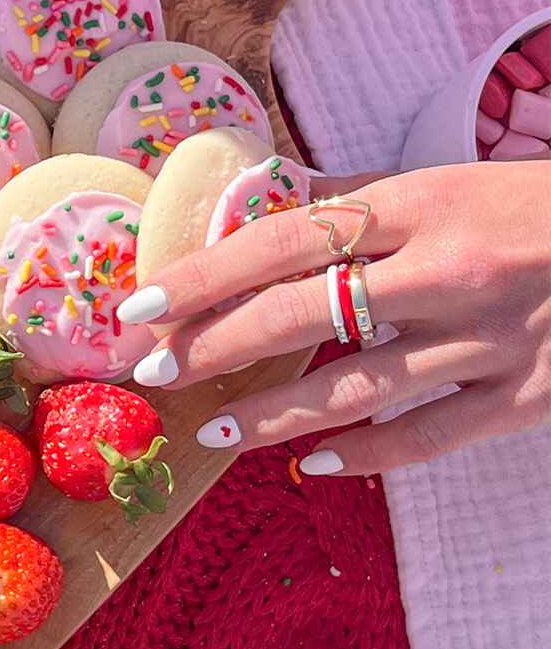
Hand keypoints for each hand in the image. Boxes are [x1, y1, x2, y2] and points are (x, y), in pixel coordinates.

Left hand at [120, 162, 550, 474]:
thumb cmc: (540, 208)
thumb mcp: (451, 181)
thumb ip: (359, 194)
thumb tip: (267, 190)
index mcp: (425, 204)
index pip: (285, 239)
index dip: (203, 275)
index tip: (138, 304)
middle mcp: (451, 270)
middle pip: (304, 313)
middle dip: (215, 347)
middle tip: (153, 374)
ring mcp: (492, 340)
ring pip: (357, 388)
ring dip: (273, 416)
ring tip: (213, 435)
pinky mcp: (528, 397)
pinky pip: (430, 437)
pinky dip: (367, 456)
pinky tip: (311, 467)